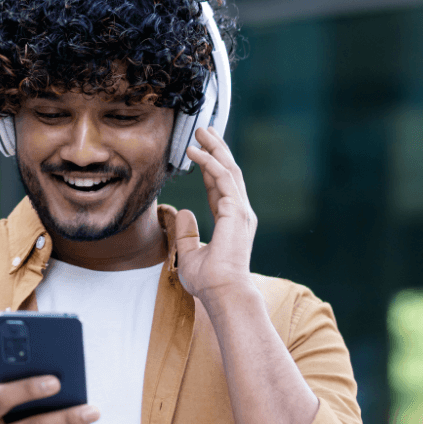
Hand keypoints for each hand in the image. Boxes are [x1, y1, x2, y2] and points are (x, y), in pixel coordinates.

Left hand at [174, 127, 257, 302]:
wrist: (222, 292)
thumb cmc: (208, 280)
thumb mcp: (190, 253)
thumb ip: (187, 233)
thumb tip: (182, 212)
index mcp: (230, 221)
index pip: (219, 187)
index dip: (209, 167)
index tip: (198, 150)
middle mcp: (239, 213)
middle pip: (228, 172)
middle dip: (216, 150)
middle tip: (204, 131)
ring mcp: (240, 211)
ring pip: (228, 170)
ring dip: (215, 149)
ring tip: (201, 132)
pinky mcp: (236, 211)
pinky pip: (222, 179)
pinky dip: (209, 163)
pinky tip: (196, 152)